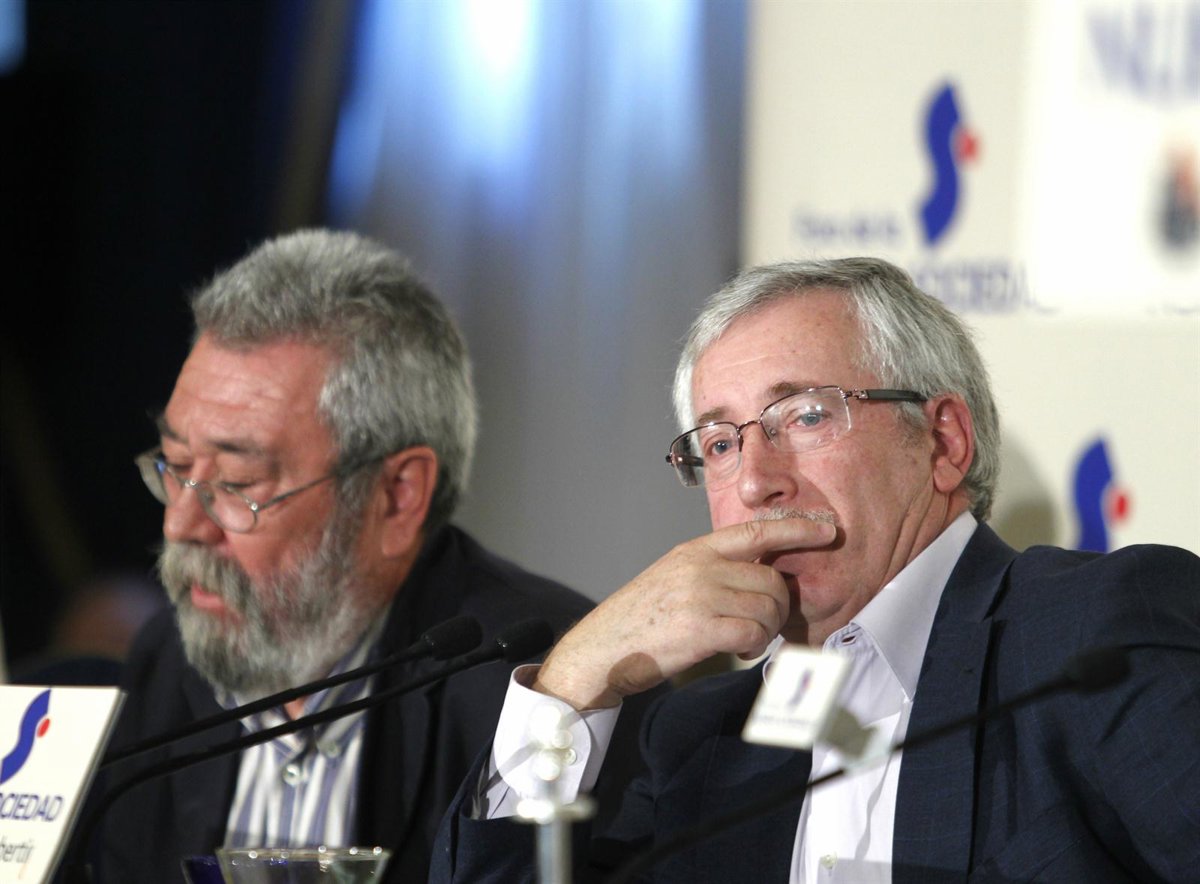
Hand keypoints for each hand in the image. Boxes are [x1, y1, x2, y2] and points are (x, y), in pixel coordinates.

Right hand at [532, 518, 835, 708]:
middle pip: (771, 579)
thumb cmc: (639, 619)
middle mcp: (700, 566)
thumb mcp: (673, 577)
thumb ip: (712, 570)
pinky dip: (754, 645)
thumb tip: (759, 578)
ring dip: (766, 629)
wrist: (601, 648)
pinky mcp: (700, 628)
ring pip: (768, 607)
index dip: (797, 528)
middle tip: (764, 624)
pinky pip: (754, 632)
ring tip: (746, 639)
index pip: (757, 531)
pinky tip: (739, 649)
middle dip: (778, 606)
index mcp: (695, 550)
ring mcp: (700, 596)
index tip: (828, 529)